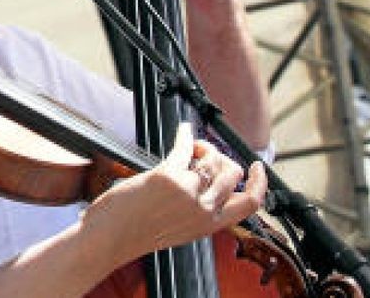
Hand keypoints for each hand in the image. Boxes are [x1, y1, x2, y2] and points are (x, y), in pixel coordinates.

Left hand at [81, 123, 266, 263]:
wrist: (110, 237)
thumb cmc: (137, 232)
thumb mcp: (179, 229)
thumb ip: (197, 210)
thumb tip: (203, 178)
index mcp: (209, 225)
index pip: (249, 204)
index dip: (259, 182)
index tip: (257, 167)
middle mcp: (203, 209)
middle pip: (232, 173)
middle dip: (221, 157)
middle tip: (204, 154)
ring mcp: (187, 192)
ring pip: (211, 158)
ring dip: (203, 146)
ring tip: (189, 147)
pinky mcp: (167, 176)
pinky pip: (184, 148)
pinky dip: (185, 135)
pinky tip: (183, 131)